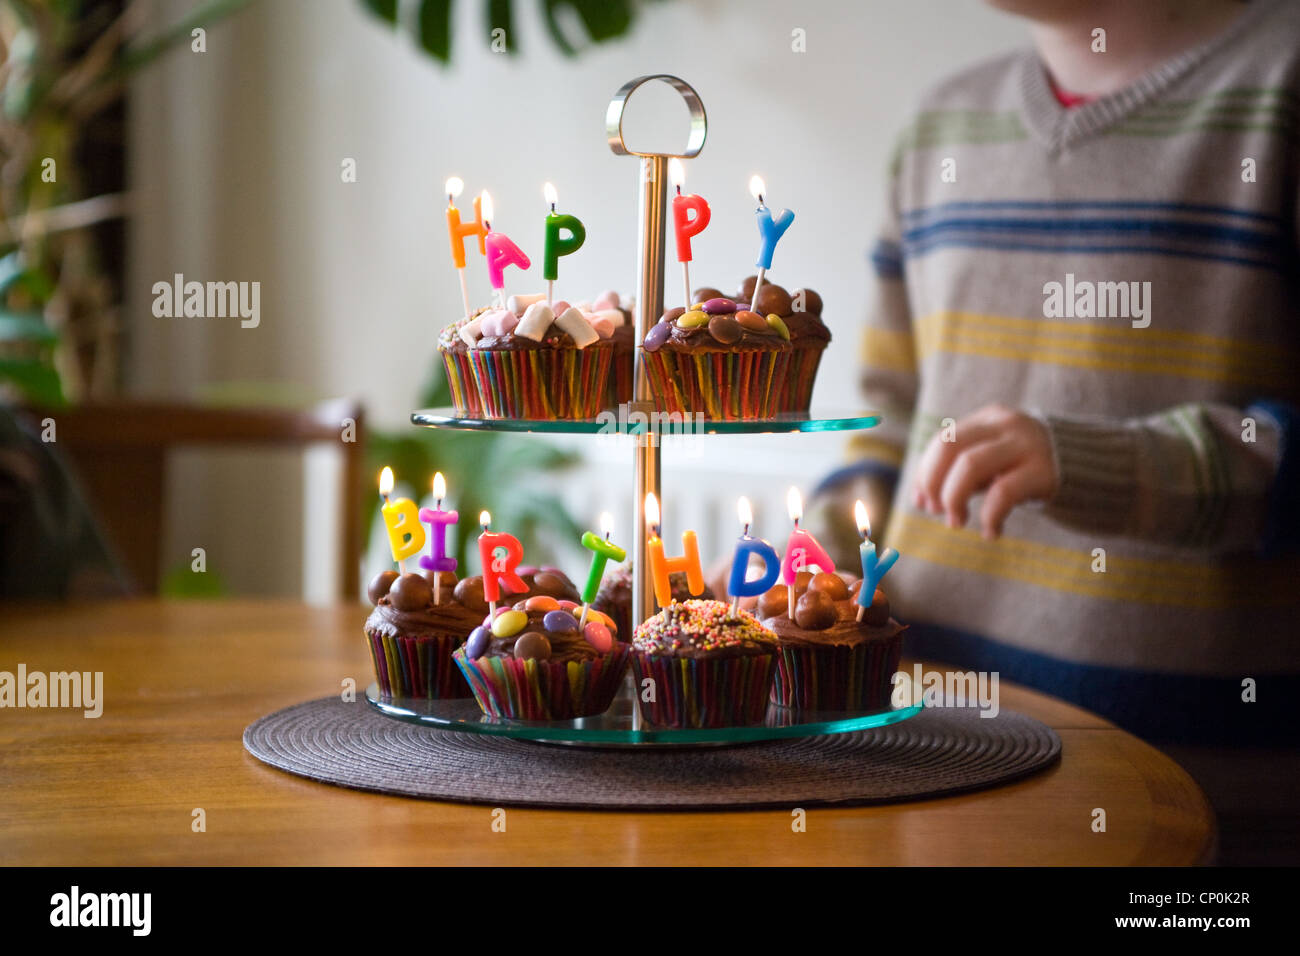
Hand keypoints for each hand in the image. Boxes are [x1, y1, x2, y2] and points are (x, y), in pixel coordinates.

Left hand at [912, 404, 1057, 538]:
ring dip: (953, 498)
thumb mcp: (992, 464)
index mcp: (988, 419)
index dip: (925, 474)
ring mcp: (1026, 445)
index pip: (942, 441)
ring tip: (957, 522)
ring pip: (969, 466)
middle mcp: (1006, 425)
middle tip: (937, 511)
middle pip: (949, 447)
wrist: (1089, 467)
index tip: (923, 502)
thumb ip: (958, 475)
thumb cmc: (1027, 469)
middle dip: (934, 483)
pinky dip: (990, 517)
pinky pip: (1003, 493)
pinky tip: (991, 532)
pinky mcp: (1044, 471)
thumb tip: (920, 499)